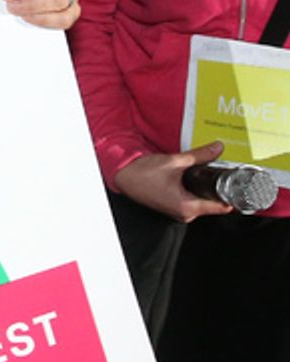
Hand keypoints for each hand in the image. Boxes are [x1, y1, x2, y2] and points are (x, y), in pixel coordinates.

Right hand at [114, 141, 231, 222]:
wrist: (123, 176)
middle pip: (212, 203)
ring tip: (206, 172)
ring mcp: (178, 211)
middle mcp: (184, 213)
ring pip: (202, 201)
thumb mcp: (175, 162)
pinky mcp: (173, 206)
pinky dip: (195, 190)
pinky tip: (193, 178)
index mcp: (187, 207)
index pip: (221, 207)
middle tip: (221, 171)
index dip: (232, 195)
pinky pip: (191, 200)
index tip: (239, 183)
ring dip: (205, 188)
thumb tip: (218, 148)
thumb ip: (200, 156)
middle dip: (217, 188)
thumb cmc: (143, 174)